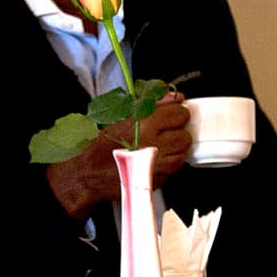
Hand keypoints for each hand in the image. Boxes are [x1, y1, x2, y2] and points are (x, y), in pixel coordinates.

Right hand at [45, 93, 192, 217]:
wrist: (91, 174)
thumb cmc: (102, 147)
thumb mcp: (123, 118)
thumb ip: (153, 105)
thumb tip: (174, 97)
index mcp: (147, 124)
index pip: (181, 113)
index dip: (175, 113)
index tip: (169, 115)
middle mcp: (156, 145)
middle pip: (185, 134)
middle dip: (176, 131)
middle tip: (162, 132)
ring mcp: (160, 164)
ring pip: (182, 151)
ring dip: (174, 148)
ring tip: (157, 146)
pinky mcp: (159, 179)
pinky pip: (175, 167)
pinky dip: (168, 162)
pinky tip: (153, 159)